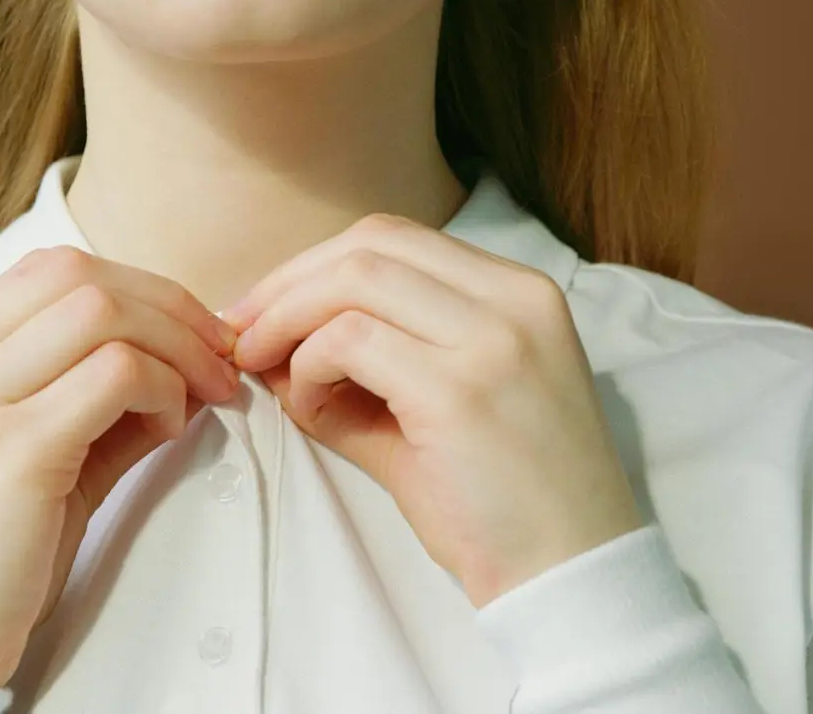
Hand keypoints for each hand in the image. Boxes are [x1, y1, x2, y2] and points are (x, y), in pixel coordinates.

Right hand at [0, 246, 240, 686]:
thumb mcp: (18, 451)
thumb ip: (83, 395)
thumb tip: (184, 359)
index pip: (47, 269)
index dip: (136, 287)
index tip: (190, 333)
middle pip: (78, 275)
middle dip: (169, 306)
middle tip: (219, 358)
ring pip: (101, 312)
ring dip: (174, 346)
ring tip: (201, 397)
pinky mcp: (11, 453)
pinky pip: (115, 376)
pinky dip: (162, 390)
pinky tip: (168, 432)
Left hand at [223, 214, 641, 607]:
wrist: (570, 573)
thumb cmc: (504, 500)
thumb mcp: (437, 407)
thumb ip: (359, 367)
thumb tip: (267, 343)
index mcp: (520, 293)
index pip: (396, 239)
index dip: (316, 266)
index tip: (267, 308)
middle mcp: (514, 300)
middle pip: (369, 245)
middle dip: (288, 284)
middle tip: (242, 333)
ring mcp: (492, 340)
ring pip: (354, 281)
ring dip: (288, 322)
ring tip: (267, 371)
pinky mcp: (459, 390)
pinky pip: (349, 341)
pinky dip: (308, 367)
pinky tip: (309, 407)